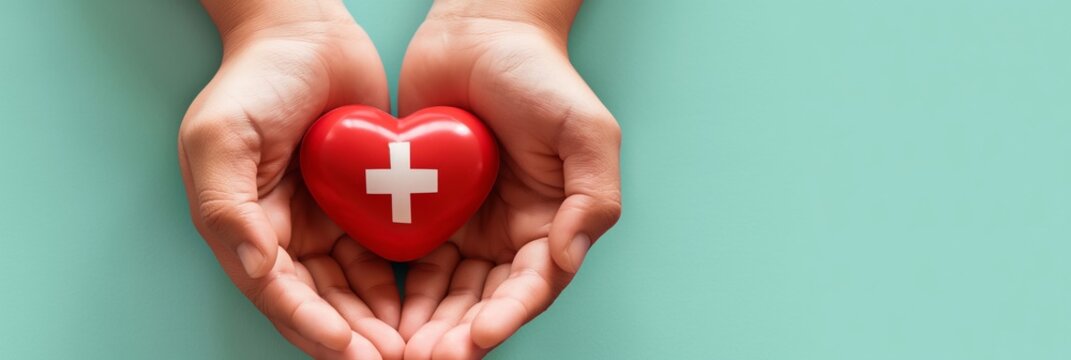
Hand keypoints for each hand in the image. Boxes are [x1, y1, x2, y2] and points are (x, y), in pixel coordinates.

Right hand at [179, 2, 403, 357]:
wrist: (307, 32)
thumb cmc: (256, 80)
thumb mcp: (222, 138)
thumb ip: (228, 209)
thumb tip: (258, 270)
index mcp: (243, 227)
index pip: (278, 293)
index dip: (312, 326)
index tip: (351, 350)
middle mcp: (282, 236)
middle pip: (318, 304)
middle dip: (353, 339)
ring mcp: (324, 223)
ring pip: (352, 290)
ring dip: (378, 322)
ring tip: (413, 347)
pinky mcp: (361, 207)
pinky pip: (380, 257)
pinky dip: (398, 286)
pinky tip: (423, 306)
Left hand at [395, 2, 621, 357]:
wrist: (478, 30)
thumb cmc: (539, 75)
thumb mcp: (585, 131)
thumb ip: (592, 198)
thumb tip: (567, 257)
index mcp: (552, 223)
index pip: (533, 284)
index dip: (507, 316)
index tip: (478, 339)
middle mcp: (511, 234)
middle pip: (488, 301)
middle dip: (461, 335)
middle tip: (430, 358)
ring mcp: (467, 225)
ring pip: (449, 292)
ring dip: (430, 324)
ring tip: (403, 350)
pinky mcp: (426, 211)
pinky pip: (414, 262)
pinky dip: (402, 292)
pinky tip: (384, 313)